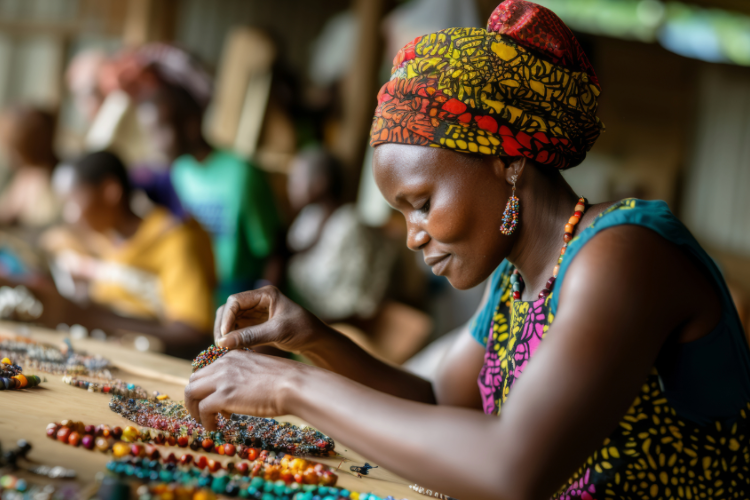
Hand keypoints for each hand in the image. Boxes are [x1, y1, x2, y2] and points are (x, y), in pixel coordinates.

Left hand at [184, 349, 307, 429]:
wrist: (294, 384)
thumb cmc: (286, 380)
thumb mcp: (260, 370)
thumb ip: (245, 376)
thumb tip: (239, 393)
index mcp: (233, 356)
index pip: (207, 370)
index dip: (206, 387)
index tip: (212, 400)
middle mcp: (224, 364)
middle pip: (195, 380)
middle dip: (195, 397)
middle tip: (202, 412)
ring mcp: (222, 379)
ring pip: (192, 392)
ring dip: (194, 409)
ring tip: (204, 422)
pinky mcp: (223, 396)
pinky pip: (203, 409)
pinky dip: (205, 420)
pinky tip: (214, 428)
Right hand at [214, 286, 330, 353]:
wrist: (316, 339)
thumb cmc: (302, 330)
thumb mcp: (277, 332)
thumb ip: (251, 336)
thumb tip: (223, 343)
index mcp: (265, 294)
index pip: (235, 301)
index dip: (227, 318)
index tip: (224, 336)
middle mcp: (257, 301)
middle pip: (229, 310)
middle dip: (223, 327)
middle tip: (221, 346)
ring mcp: (255, 312)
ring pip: (230, 321)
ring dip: (226, 334)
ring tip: (226, 350)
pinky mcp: (255, 325)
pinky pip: (237, 330)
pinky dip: (232, 339)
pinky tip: (233, 350)